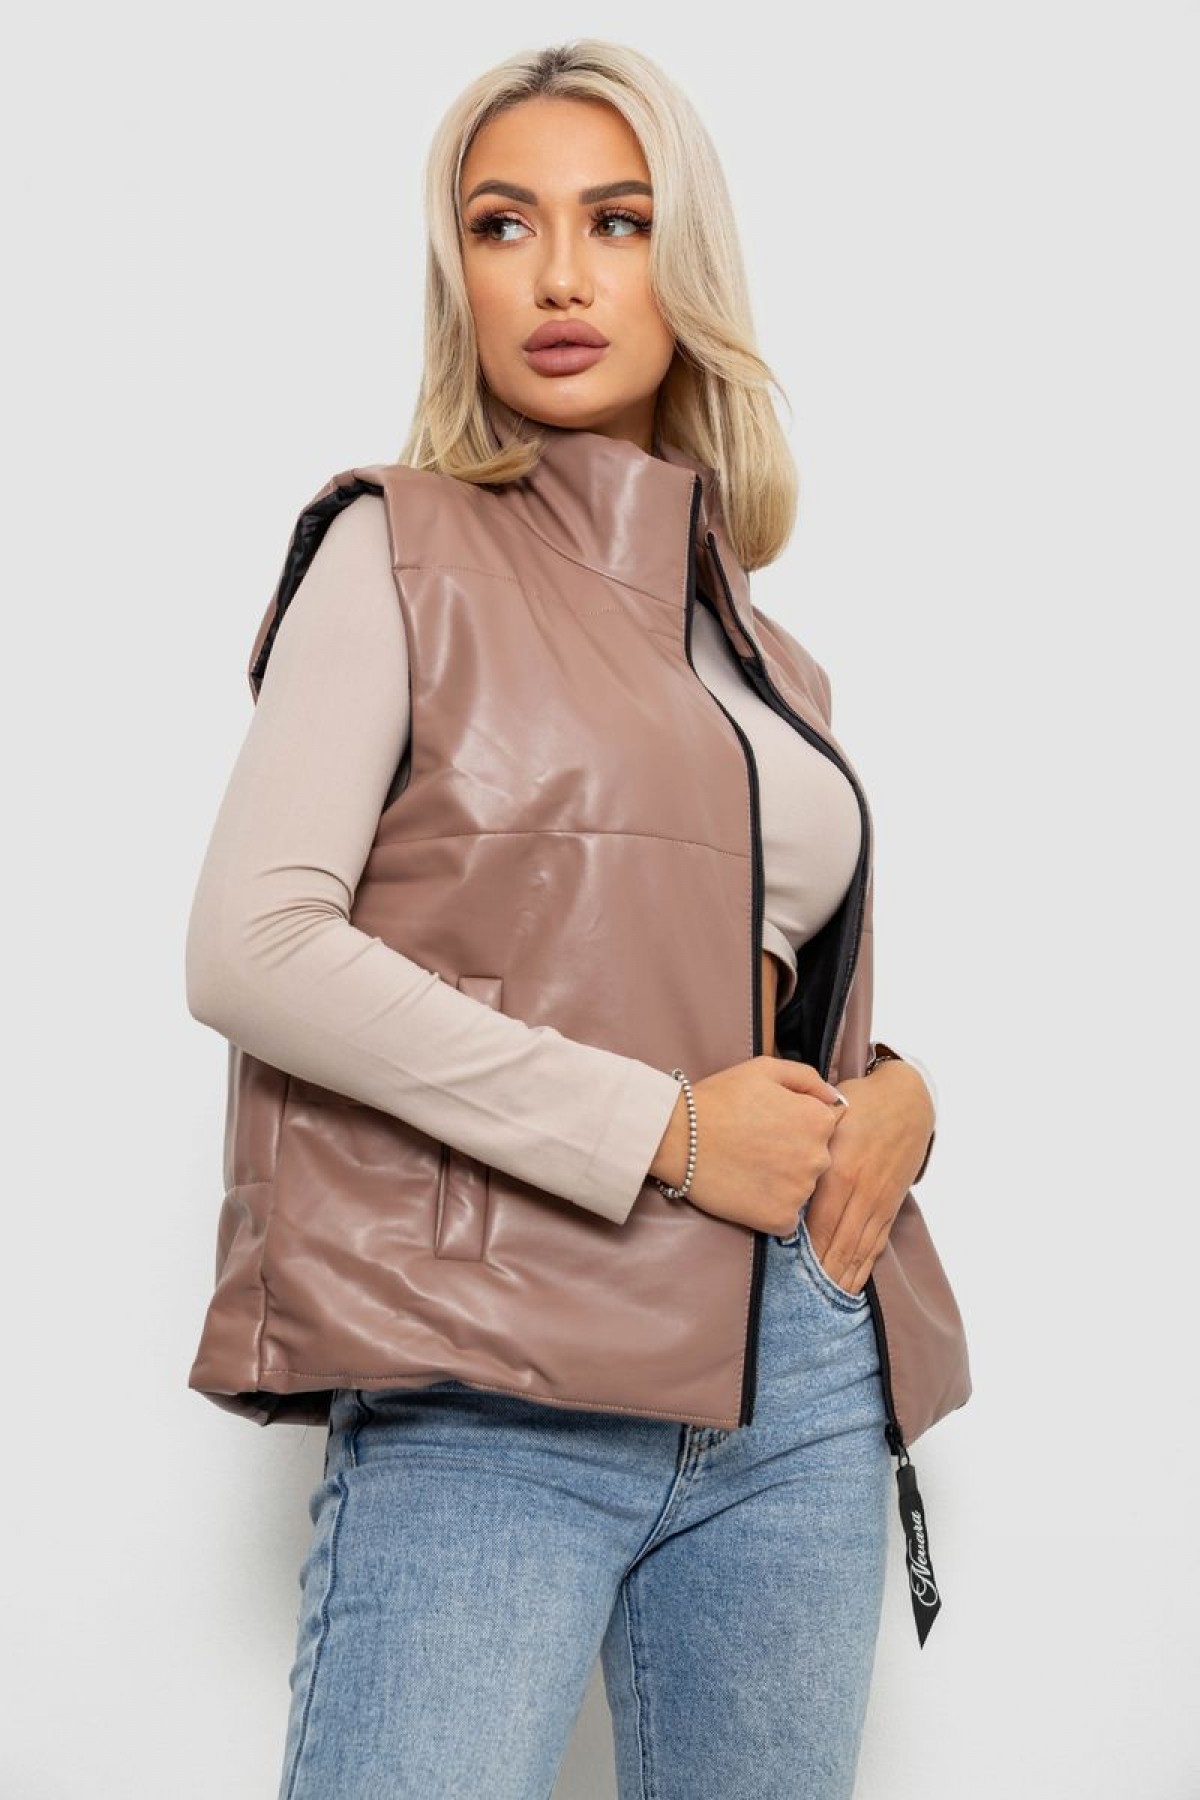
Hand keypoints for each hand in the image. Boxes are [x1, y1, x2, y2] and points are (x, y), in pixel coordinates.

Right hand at [648, 1056, 850, 1236]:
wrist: (677, 1138)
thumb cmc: (719, 1099)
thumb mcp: (764, 1069)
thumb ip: (807, 1078)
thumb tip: (834, 1097)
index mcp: (819, 1120)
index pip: (826, 1127)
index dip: (798, 1125)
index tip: (772, 1126)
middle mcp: (819, 1157)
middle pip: (818, 1159)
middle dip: (794, 1154)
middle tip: (757, 1147)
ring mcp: (801, 1191)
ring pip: (803, 1189)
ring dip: (784, 1182)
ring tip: (750, 1168)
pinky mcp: (780, 1219)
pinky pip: (787, 1217)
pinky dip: (771, 1209)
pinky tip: (748, 1191)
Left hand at [802, 1059, 935, 1294]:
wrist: (908, 1099)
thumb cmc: (859, 1102)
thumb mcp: (827, 1114)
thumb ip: (806, 1142)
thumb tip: (780, 1170)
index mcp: (839, 1171)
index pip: (817, 1222)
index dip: (802, 1251)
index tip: (782, 1274)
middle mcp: (860, 1192)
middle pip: (837, 1243)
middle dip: (819, 1274)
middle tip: (798, 1304)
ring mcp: (878, 1201)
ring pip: (858, 1248)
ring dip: (841, 1276)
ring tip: (823, 1303)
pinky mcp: (891, 1204)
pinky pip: (877, 1242)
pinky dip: (863, 1266)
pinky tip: (852, 1284)